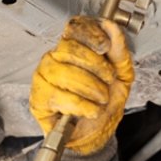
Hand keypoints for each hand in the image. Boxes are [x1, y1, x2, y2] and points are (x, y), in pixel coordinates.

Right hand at [29, 16, 133, 155]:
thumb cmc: (105, 103)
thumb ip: (119, 51)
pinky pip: (58, 95)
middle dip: (95, 65)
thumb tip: (112, 27)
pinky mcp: (38, 98)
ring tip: (100, 98)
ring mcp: (43, 77)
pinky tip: (90, 109)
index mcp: (75, 47)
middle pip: (69, 47)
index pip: (74, 27)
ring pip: (62, 72)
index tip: (104, 46)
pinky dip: (80, 105)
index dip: (90, 33)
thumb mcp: (122, 76)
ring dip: (90, 87)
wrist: (98, 133)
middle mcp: (55, 58)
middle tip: (108, 79)